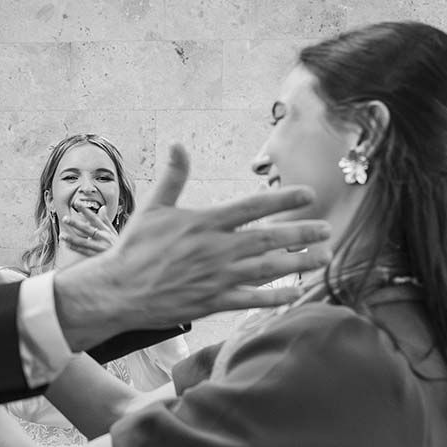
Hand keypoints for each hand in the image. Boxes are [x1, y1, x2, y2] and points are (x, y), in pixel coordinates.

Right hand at [53, 144, 330, 351]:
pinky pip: (252, 300)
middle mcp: (216, 249)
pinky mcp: (214, 302)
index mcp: (204, 222)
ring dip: (299, 263)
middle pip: (269, 238)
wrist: (118, 291)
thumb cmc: (134, 248)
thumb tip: (177, 144)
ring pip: (268, 269)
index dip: (283, 199)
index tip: (308, 194)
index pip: (252, 207)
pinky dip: (276, 297)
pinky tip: (297, 293)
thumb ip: (173, 177)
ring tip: (323, 257)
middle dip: (302, 232)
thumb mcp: (153, 207)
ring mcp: (217, 278)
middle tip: (328, 228)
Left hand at [60, 202, 118, 256]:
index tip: (77, 203)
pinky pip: (85, 252)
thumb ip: (105, 220)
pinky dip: (76, 249)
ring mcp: (100, 248)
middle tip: (65, 218)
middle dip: (76, 223)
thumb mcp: (113, 231)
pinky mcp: (98, 257)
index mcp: (106, 231)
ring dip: (72, 239)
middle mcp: (104, 238)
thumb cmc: (118, 245)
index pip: (94, 218)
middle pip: (88, 229)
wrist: (125, 260)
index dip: (85, 210)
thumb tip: (102, 207)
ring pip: (84, 242)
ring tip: (62, 235)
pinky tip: (67, 245)